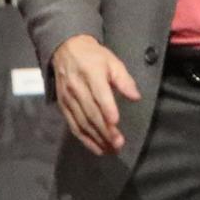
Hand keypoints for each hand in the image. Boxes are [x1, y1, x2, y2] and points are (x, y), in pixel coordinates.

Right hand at [50, 34, 139, 156]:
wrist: (65, 49)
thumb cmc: (94, 56)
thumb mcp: (112, 61)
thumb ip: (124, 80)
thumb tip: (136, 97)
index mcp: (91, 73)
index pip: (99, 94)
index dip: (107, 108)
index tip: (116, 122)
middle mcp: (77, 87)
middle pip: (91, 112)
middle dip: (104, 130)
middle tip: (118, 144)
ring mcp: (68, 98)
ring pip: (82, 122)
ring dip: (96, 138)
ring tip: (110, 149)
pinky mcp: (63, 106)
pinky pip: (73, 126)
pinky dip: (84, 139)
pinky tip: (96, 148)